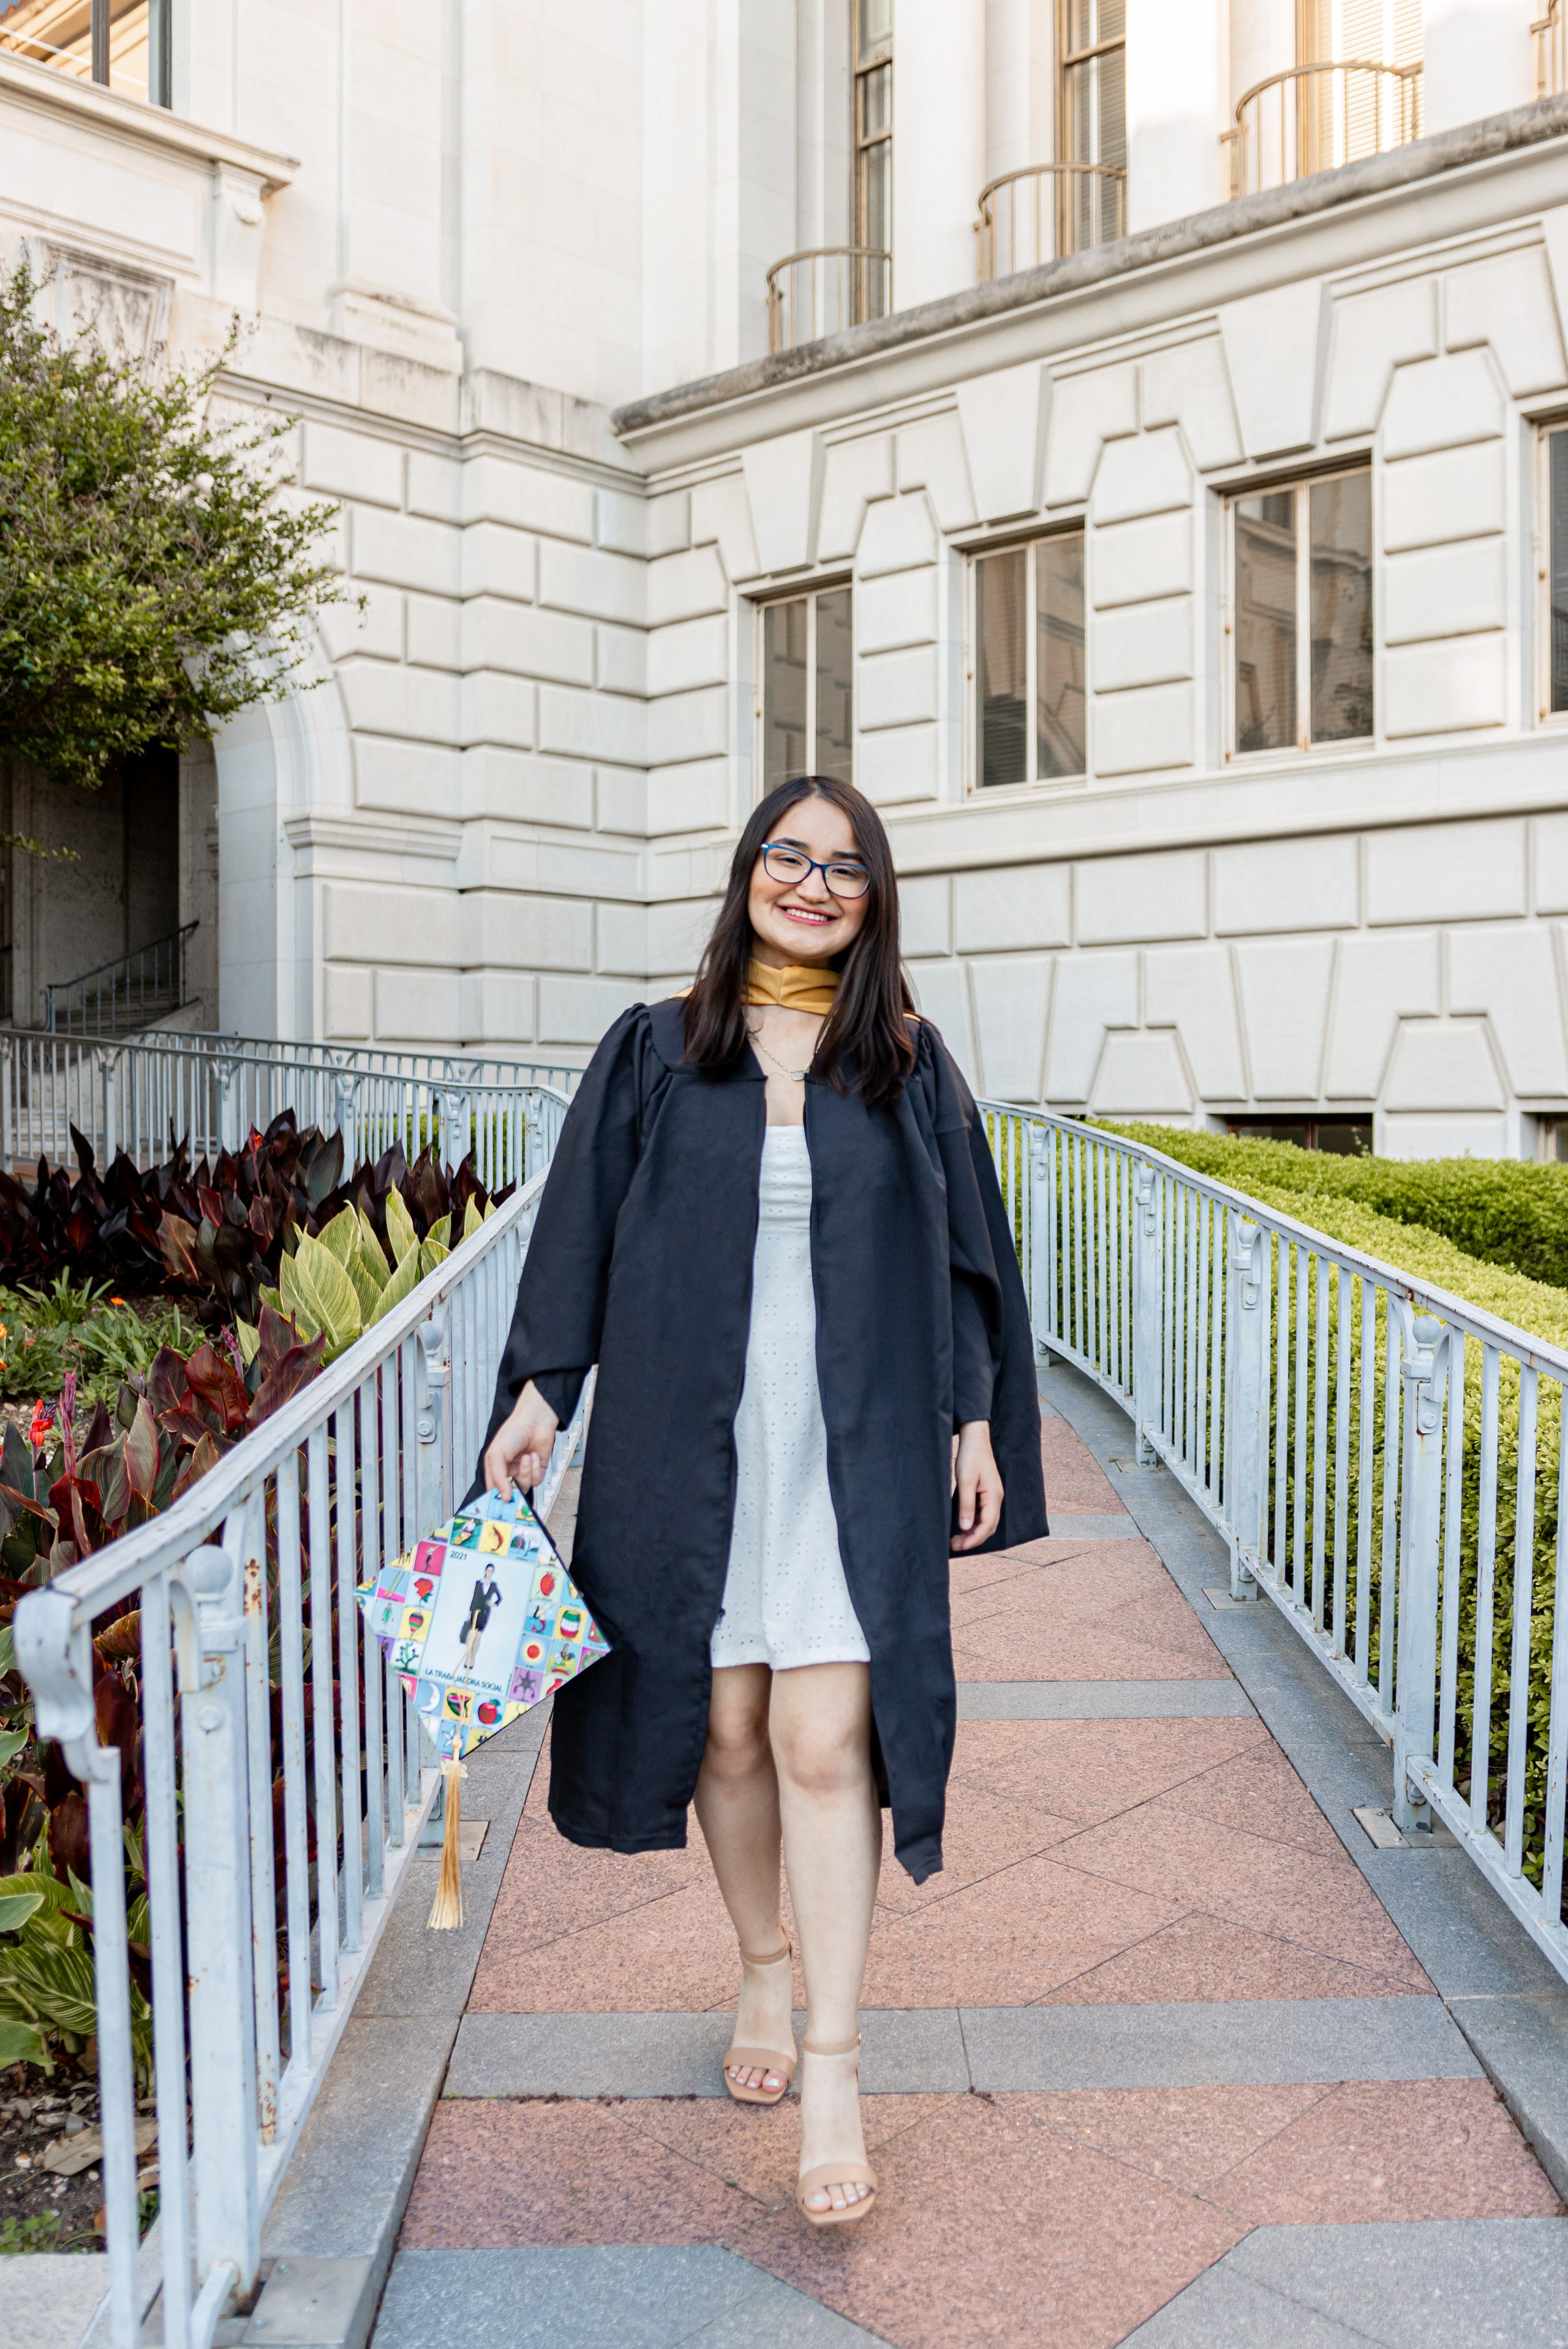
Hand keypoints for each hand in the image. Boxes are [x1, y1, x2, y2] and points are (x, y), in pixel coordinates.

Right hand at [484, 1380, 559, 1499]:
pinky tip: (533, 1455)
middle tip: (515, 1489)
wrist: (534, 1420)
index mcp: (495, 1469)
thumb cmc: (512, 1432)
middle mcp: (509, 1472)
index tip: (499, 1504)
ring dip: (526, 1472)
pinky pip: (536, 1480)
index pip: (493, 1490)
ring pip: (525, 1486)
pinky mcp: (537, 1470)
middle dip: (514, 1490)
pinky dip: (535, 1468)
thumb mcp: (497, 1454)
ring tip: (526, 1457)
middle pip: (511, 1493)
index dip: (495, 1498)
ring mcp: (523, 1472)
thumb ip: (498, 1477)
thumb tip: (504, 1497)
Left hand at [951, 1420, 1002, 1553]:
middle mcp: (995, 1498)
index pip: (988, 1524)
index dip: (975, 1538)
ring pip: (985, 1522)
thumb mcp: (966, 1481)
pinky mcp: (984, 1494)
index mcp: (994, 1496)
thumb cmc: (970, 1457)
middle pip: (988, 1526)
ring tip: (955, 1540)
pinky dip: (972, 1523)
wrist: (974, 1440)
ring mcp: (991, 1497)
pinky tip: (961, 1527)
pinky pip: (981, 1514)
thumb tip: (966, 1527)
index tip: (961, 1546)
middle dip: (973, 1539)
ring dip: (972, 1533)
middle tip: (954, 1546)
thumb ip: (966, 1505)